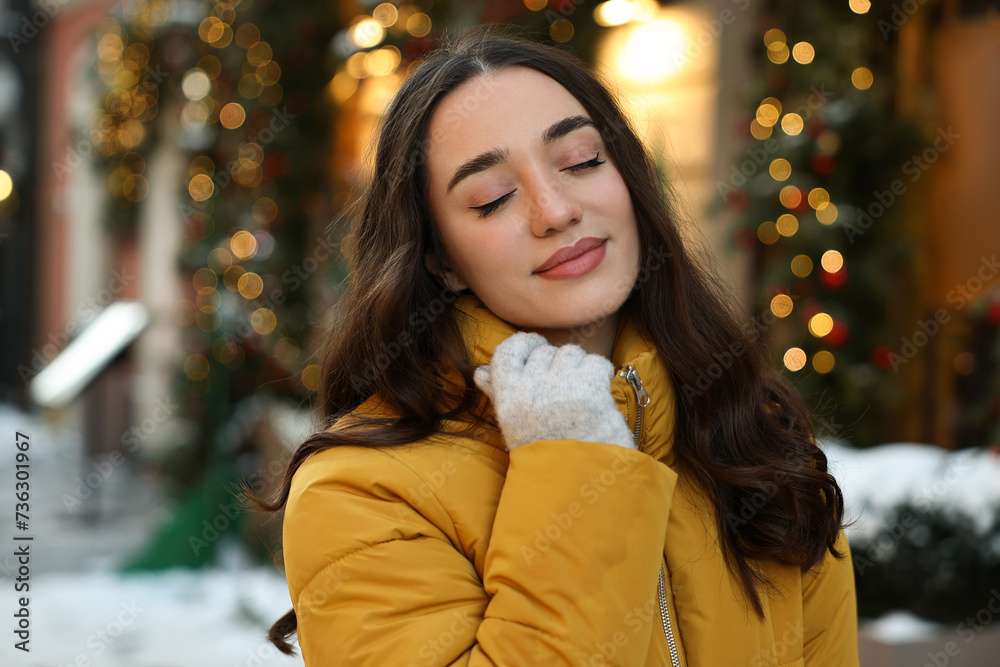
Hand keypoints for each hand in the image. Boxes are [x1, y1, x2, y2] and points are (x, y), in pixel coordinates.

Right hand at [474, 332, 635, 450]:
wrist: (579, 487)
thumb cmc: (547, 456)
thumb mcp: (515, 426)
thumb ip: (498, 394)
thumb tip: (479, 372)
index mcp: (508, 399)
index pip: (506, 351)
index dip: (524, 342)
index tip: (536, 345)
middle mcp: (530, 391)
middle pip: (545, 351)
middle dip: (558, 364)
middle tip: (565, 390)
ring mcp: (560, 389)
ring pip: (571, 353)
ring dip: (580, 367)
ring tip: (581, 394)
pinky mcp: (589, 391)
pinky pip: (597, 362)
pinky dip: (601, 374)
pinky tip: (599, 394)